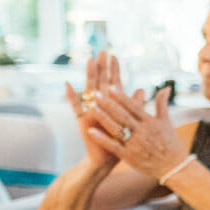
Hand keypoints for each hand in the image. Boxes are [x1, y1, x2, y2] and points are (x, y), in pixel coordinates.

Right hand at [64, 52, 123, 167]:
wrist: (107, 158)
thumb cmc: (120, 140)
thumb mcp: (129, 121)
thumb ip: (134, 105)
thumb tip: (142, 89)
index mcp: (112, 105)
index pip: (113, 83)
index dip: (114, 70)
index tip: (114, 55)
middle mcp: (100, 106)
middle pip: (100, 82)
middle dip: (101, 67)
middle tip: (102, 51)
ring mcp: (90, 111)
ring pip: (89, 90)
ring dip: (90, 76)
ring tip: (90, 61)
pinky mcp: (82, 120)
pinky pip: (75, 107)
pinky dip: (71, 96)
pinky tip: (68, 84)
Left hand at [87, 85, 187, 180]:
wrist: (175, 168)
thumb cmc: (171, 144)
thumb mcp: (167, 122)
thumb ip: (162, 104)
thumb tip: (166, 87)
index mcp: (151, 123)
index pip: (134, 107)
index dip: (122, 97)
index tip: (111, 87)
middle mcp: (143, 132)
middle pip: (123, 116)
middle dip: (109, 104)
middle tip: (96, 93)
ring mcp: (135, 145)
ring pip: (117, 129)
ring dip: (103, 118)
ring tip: (91, 108)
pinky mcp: (129, 157)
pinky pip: (113, 146)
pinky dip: (102, 139)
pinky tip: (91, 131)